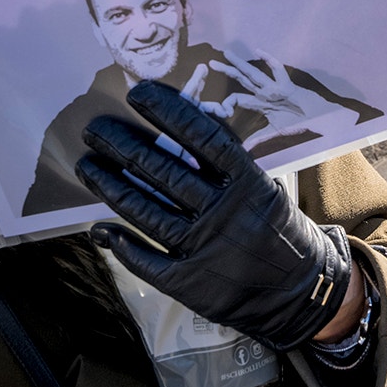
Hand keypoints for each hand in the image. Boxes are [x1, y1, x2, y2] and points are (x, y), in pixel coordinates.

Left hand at [76, 81, 355, 350]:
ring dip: (111, 187)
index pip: (203, 138)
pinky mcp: (191, 283)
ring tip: (87, 166)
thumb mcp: (264, 190)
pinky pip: (147, 261)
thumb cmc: (275, 230)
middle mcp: (225, 213)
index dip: (170, 113)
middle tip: (95, 129)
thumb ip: (225, 168)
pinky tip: (100, 230)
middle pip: (165, 172)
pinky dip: (121, 244)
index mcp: (248, 183)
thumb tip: (177, 134)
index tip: (139, 94)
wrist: (299, 292)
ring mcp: (205, 249)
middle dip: (124, 146)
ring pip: (147, 212)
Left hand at [203, 50, 358, 151]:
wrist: (318, 118)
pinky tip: (258, 52)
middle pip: (242, 80)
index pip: (238, 98)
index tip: (218, 109)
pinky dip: (269, 60)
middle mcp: (265, 92)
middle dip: (227, 72)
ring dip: (240, 65)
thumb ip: (259, 138)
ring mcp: (275, 88)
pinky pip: (277, 70)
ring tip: (227, 54)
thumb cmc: (300, 122)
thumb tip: (244, 151)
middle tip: (210, 64)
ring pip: (254, 74)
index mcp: (261, 103)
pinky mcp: (287, 86)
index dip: (227, 102)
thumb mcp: (276, 132)